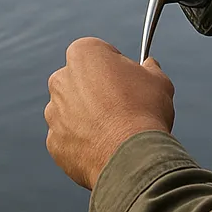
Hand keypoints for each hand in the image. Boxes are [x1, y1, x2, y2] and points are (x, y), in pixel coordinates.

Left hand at [45, 37, 174, 189]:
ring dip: (87, 118)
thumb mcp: (157, 80)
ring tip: (114, 133)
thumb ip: (149, 68)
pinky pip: (68, 140)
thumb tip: (149, 65)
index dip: (116, 67)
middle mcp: (61, 79)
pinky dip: (82, 144)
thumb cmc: (145, 111)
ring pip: (71, 111)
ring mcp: (54, 112)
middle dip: (96, 91)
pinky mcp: (53, 143)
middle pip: (80, 81)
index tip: (129, 82)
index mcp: (83, 54)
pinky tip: (104, 150)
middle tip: (122, 108)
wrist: (132, 158)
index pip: (100, 54)